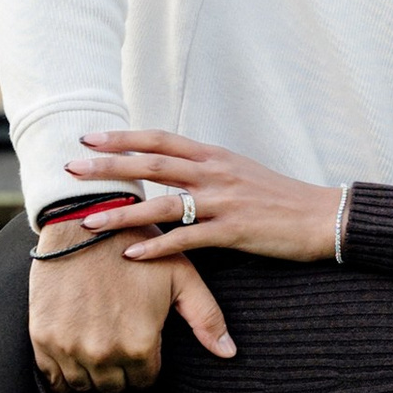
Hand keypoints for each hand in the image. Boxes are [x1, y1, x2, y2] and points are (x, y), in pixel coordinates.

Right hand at [29, 221, 235, 387]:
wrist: (82, 221)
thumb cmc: (137, 244)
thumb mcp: (180, 276)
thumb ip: (206, 317)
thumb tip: (229, 353)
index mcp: (139, 343)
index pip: (145, 381)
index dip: (147, 365)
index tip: (142, 346)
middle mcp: (103, 353)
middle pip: (114, 387)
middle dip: (120, 372)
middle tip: (119, 344)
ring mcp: (69, 348)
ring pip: (83, 386)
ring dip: (92, 374)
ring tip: (98, 348)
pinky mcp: (42, 338)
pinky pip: (54, 378)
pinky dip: (64, 373)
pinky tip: (74, 354)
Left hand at [64, 133, 345, 265]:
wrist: (320, 216)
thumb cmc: (278, 198)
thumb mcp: (238, 172)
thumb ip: (203, 170)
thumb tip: (168, 169)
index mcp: (214, 156)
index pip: (160, 139)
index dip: (123, 137)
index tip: (88, 137)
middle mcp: (215, 172)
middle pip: (152, 164)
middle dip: (108, 166)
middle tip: (72, 169)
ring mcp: (224, 201)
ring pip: (164, 203)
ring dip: (123, 212)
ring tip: (90, 221)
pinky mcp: (234, 231)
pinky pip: (188, 239)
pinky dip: (157, 247)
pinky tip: (132, 255)